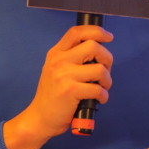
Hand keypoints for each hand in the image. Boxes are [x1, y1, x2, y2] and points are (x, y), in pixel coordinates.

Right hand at [3, 24, 113, 148]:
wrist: (40, 118)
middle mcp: (59, 60)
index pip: (77, 32)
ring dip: (107, 80)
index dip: (96, 31)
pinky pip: (98, 89)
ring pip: (99, 69)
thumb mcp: (56, 69)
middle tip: (105, 71)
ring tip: (102, 87)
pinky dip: (104, 95)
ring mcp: (64, 75)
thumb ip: (72, 58)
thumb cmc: (53, 95)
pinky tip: (99, 99)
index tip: (108, 37)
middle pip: (93, 46)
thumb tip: (99, 51)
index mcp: (56, 53)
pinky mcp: (70, 91)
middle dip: (107, 58)